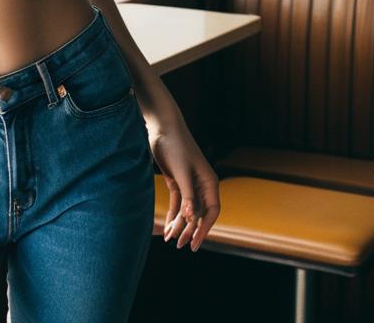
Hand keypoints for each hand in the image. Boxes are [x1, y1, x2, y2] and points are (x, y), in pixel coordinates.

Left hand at [148, 120, 219, 251]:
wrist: (162, 127)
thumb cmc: (176, 146)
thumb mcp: (182, 172)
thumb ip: (188, 195)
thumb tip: (191, 219)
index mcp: (209, 182)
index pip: (212, 211)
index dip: (205, 228)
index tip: (195, 242)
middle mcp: (201, 184)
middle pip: (199, 213)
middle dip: (190, 230)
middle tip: (180, 245)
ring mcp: (189, 183)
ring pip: (187, 210)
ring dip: (180, 224)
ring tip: (171, 239)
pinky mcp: (176, 180)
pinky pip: (178, 202)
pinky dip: (174, 214)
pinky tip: (168, 226)